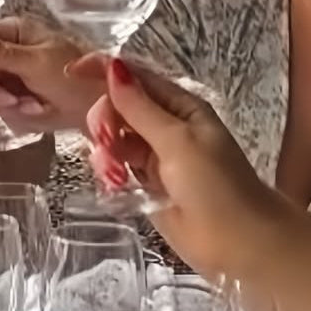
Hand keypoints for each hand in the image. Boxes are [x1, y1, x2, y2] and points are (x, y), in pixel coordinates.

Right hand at [0, 16, 88, 132]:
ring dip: (2, 104)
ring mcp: (2, 75)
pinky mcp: (7, 97)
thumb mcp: (40, 63)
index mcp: (8, 32)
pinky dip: (12, 114)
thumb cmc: (76, 76)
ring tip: (33, 106)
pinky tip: (34, 111)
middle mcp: (0, 51)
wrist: (99, 106)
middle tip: (10, 102)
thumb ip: (5, 53)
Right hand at [81, 54, 287, 279]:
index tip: (71, 73)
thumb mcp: (178, 141)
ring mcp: (154, 156)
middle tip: (107, 143)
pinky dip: (109, 173)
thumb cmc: (216, 186)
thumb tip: (112, 66)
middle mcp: (165, 126)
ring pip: (112, 138)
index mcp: (180, 106)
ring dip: (105, 152)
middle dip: (105, 121)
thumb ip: (140, 107)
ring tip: (114, 175)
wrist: (240, 244)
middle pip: (117, 107)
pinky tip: (115, 186)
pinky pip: (115, 167)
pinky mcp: (145, 185)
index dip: (103, 71)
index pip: (135, 77)